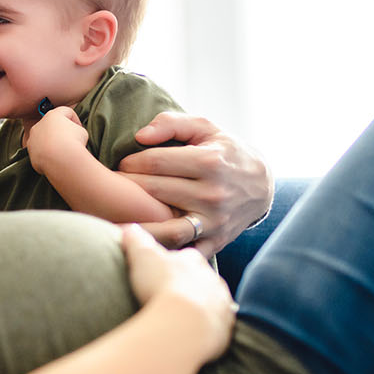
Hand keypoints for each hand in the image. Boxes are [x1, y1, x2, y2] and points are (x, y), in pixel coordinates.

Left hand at [22, 106, 86, 175]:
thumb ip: (74, 129)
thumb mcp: (81, 131)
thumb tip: (70, 135)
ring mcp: (32, 139)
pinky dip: (47, 154)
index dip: (75, 120)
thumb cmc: (74, 142)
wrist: (62, 160)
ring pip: (43, 139)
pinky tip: (56, 158)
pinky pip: (40, 151)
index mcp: (52, 115)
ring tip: (63, 151)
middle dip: (60, 131)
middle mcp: (39, 125)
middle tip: (71, 141)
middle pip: (52, 125)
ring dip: (52, 143)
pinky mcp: (31, 152)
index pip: (65, 112)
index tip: (79, 130)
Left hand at [117, 112, 272, 257]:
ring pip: (167, 228)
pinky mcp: (215, 241)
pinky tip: (139, 244)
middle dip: (126, 189)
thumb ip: (172, 123)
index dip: (130, 163)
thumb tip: (140, 136)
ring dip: (137, 226)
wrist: (262, 186)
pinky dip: (160, 251)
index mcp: (210, 162)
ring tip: (115, 218)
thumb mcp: (206, 128)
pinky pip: (183, 251)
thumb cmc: (225, 152)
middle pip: (156, 192)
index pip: (155, 163)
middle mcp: (213, 194)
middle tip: (110, 188)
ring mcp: (215, 221)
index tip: (119, 166)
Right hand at [121, 224, 235, 361]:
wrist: (184, 321)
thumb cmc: (163, 285)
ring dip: (200, 306)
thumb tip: (129, 228)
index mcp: (193, 260)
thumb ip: (136, 239)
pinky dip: (207, 326)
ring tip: (181, 316)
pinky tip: (192, 331)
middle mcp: (212, 279)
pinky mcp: (224, 326)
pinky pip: (217, 324)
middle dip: (190, 285)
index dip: (174, 263)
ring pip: (212, 301)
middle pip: (201, 279)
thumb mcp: (142, 256)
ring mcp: (221, 303)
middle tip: (171, 295)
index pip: (186, 257)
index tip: (162, 271)